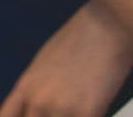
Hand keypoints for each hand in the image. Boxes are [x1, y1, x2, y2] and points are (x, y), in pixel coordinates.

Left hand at [0, 0, 132, 116]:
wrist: (107, 25)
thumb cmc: (80, 38)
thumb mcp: (44, 62)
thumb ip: (36, 90)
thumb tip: (34, 109)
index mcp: (25, 87)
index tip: (28, 116)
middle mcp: (38, 101)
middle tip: (60, 108)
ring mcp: (62, 109)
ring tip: (78, 104)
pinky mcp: (88, 113)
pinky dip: (92, 115)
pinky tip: (95, 106)